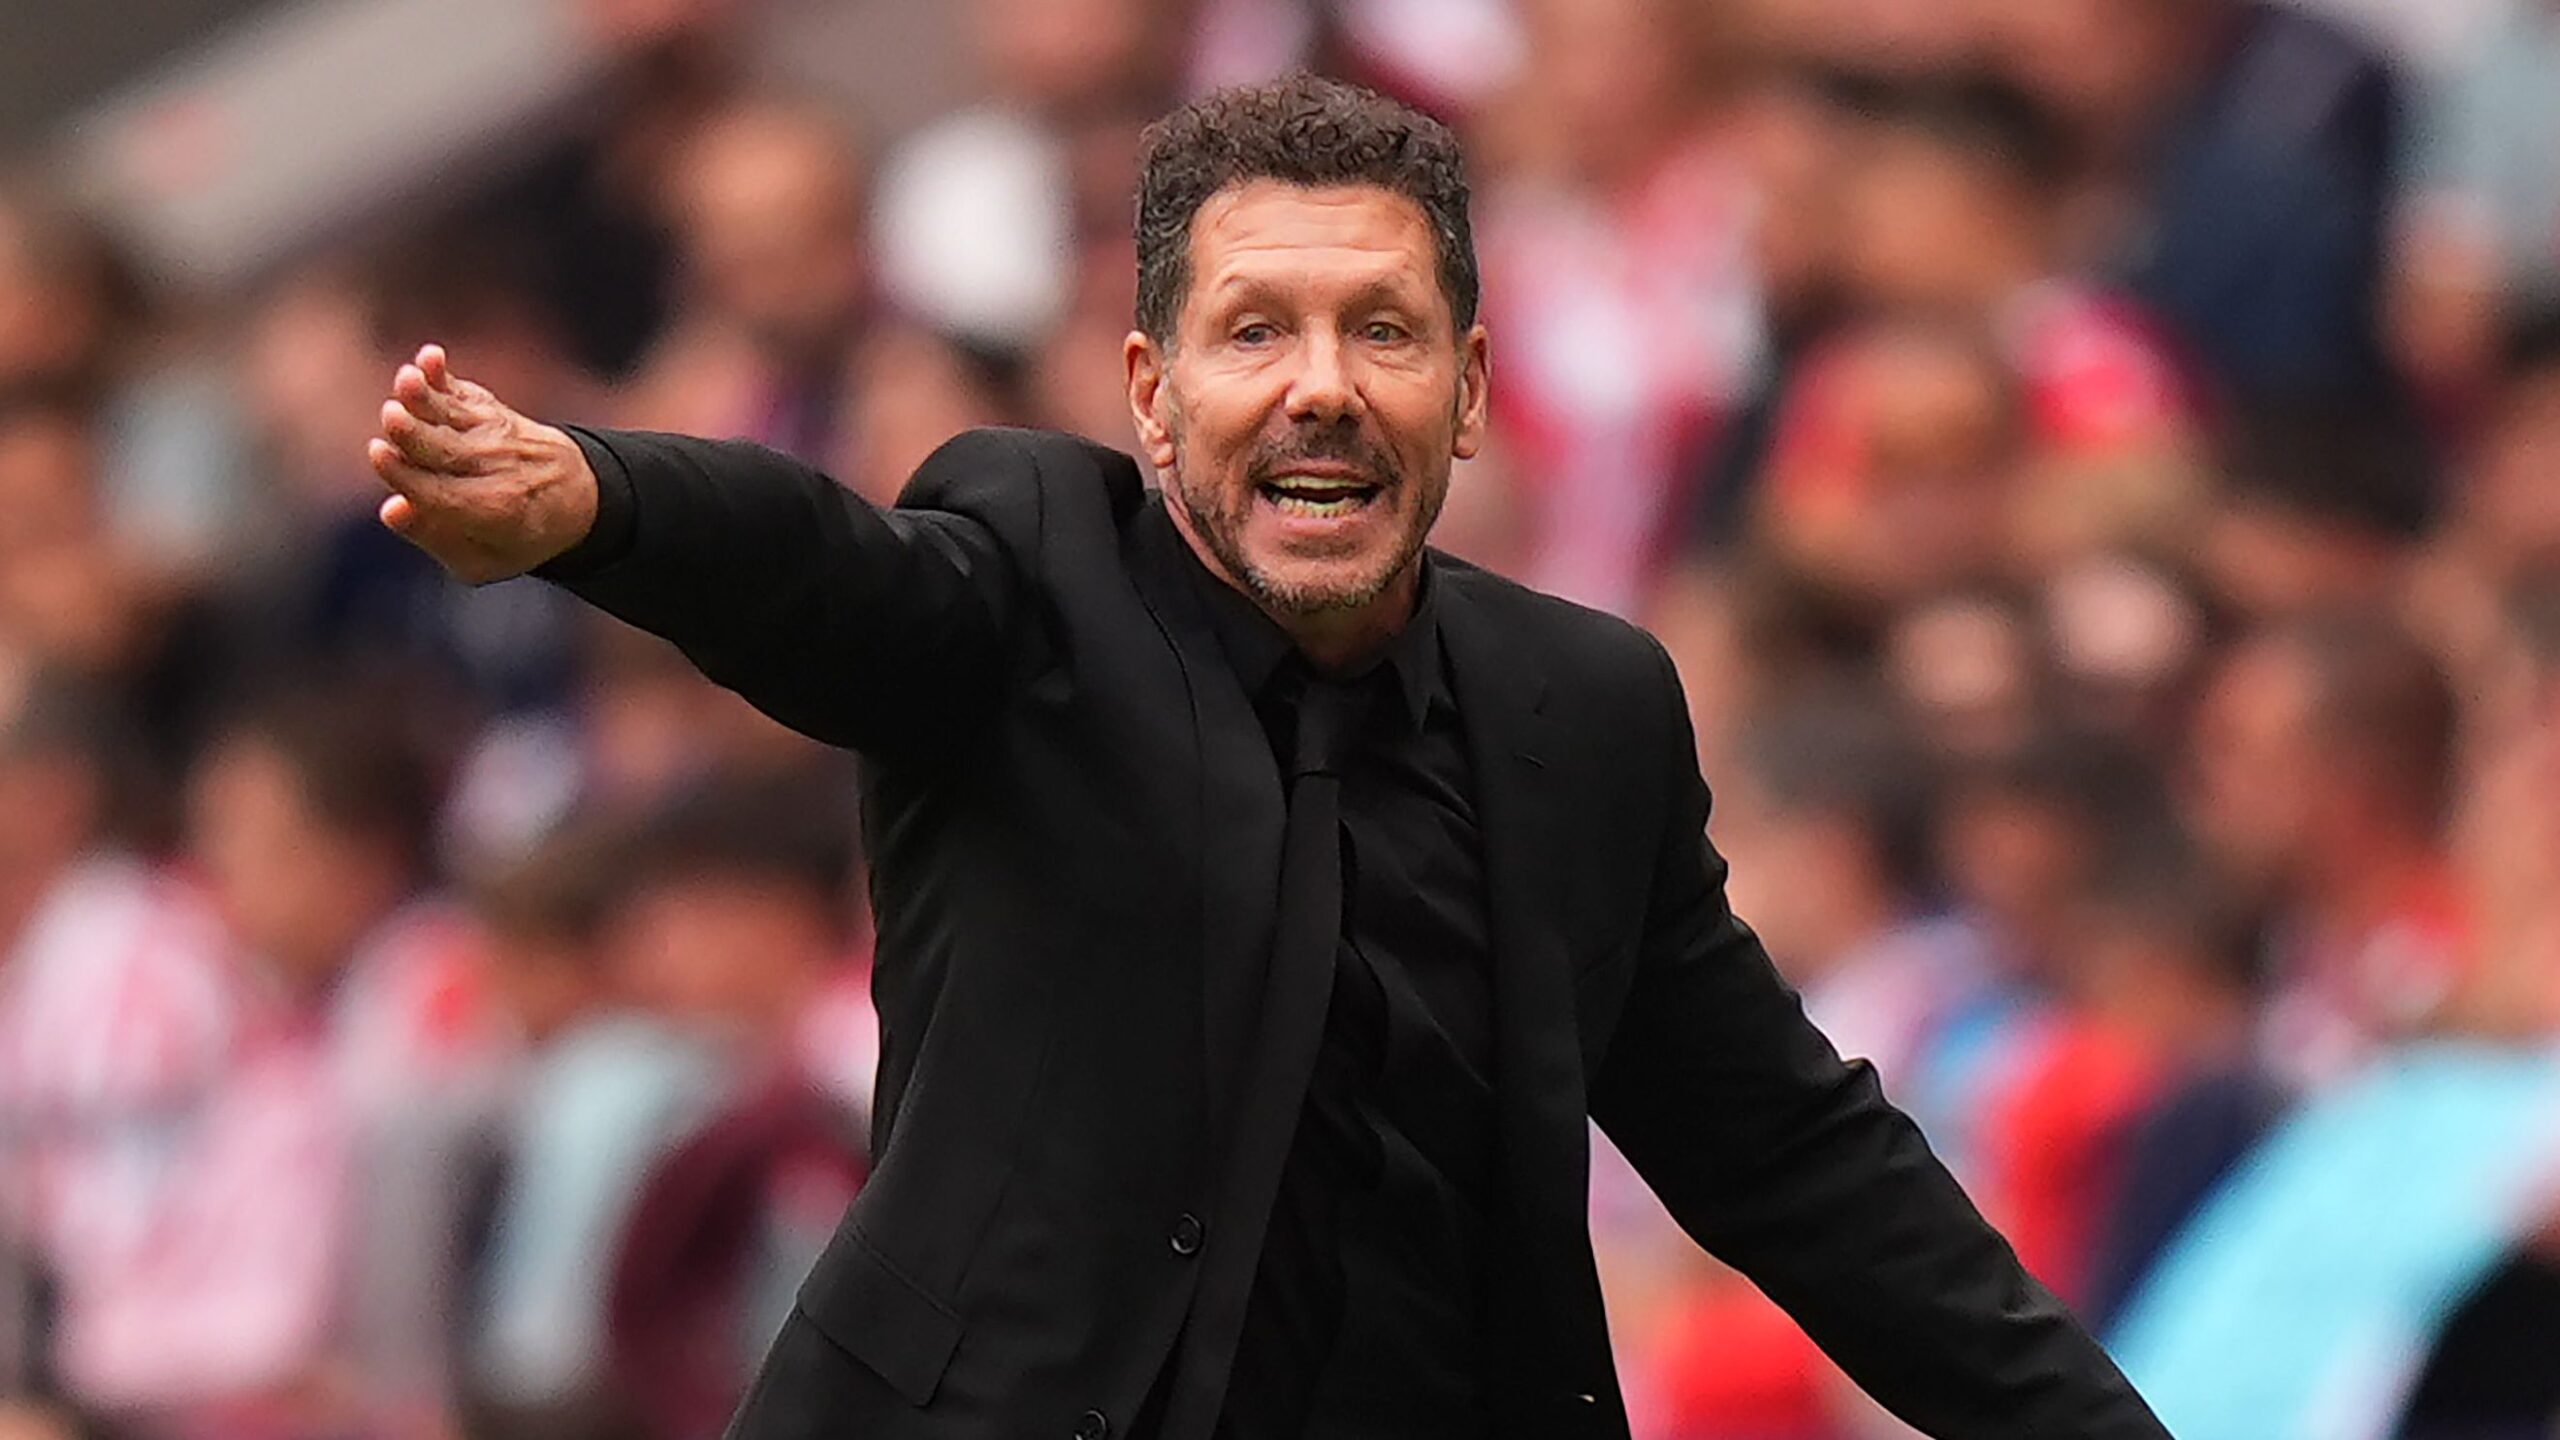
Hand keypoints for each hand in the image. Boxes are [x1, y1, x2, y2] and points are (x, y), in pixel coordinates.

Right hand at [367, 344, 599, 582]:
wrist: (578, 498)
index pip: (438, 492)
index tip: (377, 452)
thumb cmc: (515, 536)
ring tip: (406, 379)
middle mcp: (495, 469)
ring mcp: (495, 436)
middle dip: (414, 433)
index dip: (403, 474)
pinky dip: (444, 374)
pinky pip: (464, 391)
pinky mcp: (490, 411)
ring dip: (425, 396)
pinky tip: (430, 356)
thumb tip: (391, 509)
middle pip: (445, 449)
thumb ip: (435, 538)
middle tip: (390, 417)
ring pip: (453, 415)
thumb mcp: (484, 561)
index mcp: (492, 512)